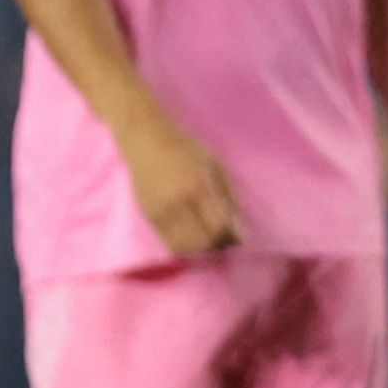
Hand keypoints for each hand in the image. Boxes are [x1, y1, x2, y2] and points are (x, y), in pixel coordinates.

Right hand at [117, 111, 243, 258]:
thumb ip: (228, 196)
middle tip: (228, 239)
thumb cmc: (185, 148)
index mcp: (199, 185)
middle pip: (204, 241)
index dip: (234, 236)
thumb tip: (240, 228)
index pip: (220, 225)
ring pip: (186, 247)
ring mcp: (161, 211)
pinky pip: (170, 243)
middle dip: (220, 244)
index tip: (241, 237)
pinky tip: (194, 235)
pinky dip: (186, 245)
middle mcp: (178, 201)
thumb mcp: (215, 165)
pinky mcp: (149, 217)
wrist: (145, 139)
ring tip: (211, 237)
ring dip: (202, 248)